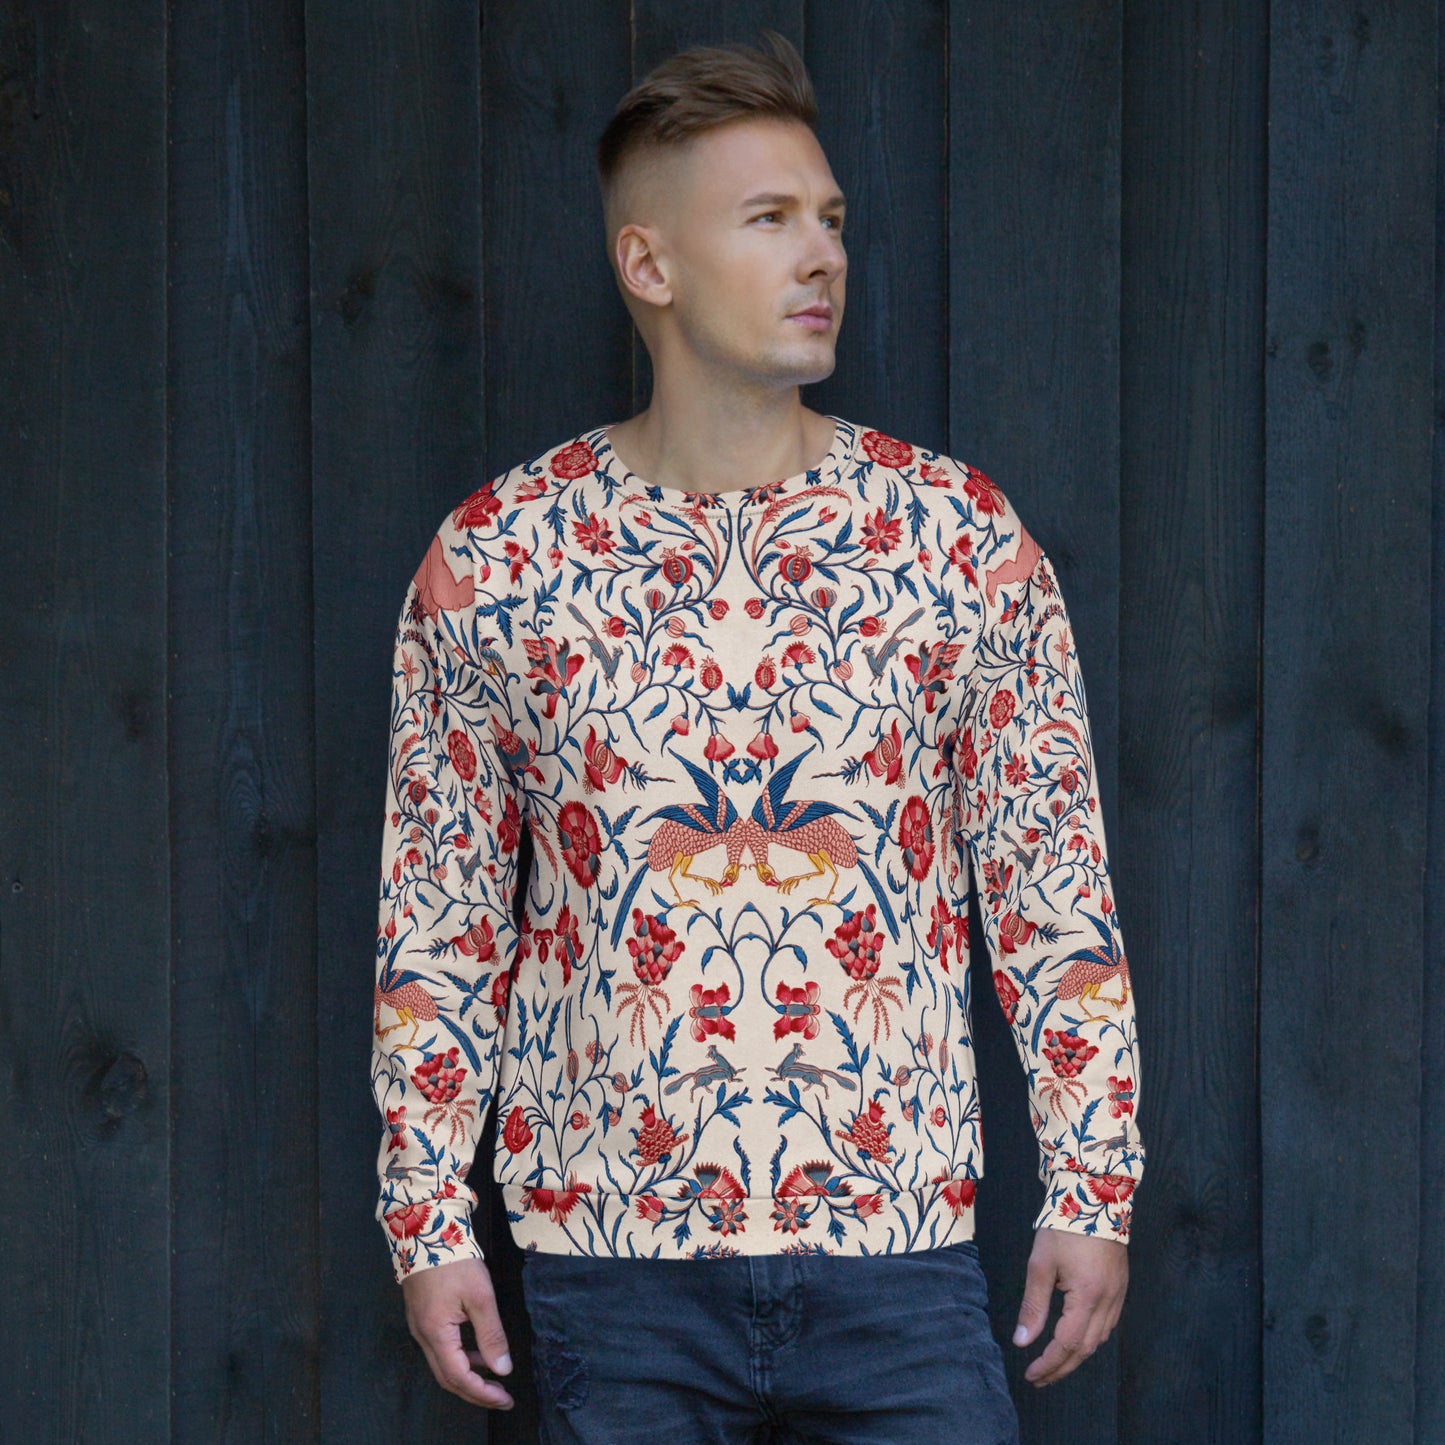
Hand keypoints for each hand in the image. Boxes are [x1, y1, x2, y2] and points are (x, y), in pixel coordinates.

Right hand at [400, 1255, 514, 1409]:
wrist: (426, 1229)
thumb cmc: (455, 1261)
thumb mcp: (480, 1296)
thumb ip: (491, 1334)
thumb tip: (502, 1368)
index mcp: (435, 1334)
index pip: (459, 1378)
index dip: (482, 1393)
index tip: (505, 1398)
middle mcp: (422, 1337)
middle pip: (447, 1378)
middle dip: (476, 1392)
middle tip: (502, 1397)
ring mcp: (419, 1327)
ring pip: (443, 1365)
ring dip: (468, 1375)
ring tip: (495, 1375)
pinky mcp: (422, 1317)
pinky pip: (440, 1350)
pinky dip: (460, 1358)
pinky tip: (477, 1351)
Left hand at [1012, 1226, 1126, 1386]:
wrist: (1095, 1196)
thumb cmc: (1063, 1226)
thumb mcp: (1041, 1264)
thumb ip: (1033, 1306)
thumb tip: (1022, 1341)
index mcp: (1088, 1297)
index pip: (1067, 1344)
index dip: (1048, 1363)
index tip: (1031, 1375)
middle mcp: (1108, 1301)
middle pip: (1086, 1348)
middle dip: (1062, 1367)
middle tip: (1039, 1378)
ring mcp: (1118, 1295)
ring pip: (1099, 1339)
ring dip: (1076, 1356)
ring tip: (1053, 1364)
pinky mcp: (1120, 1287)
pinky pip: (1107, 1324)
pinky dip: (1089, 1338)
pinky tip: (1074, 1339)